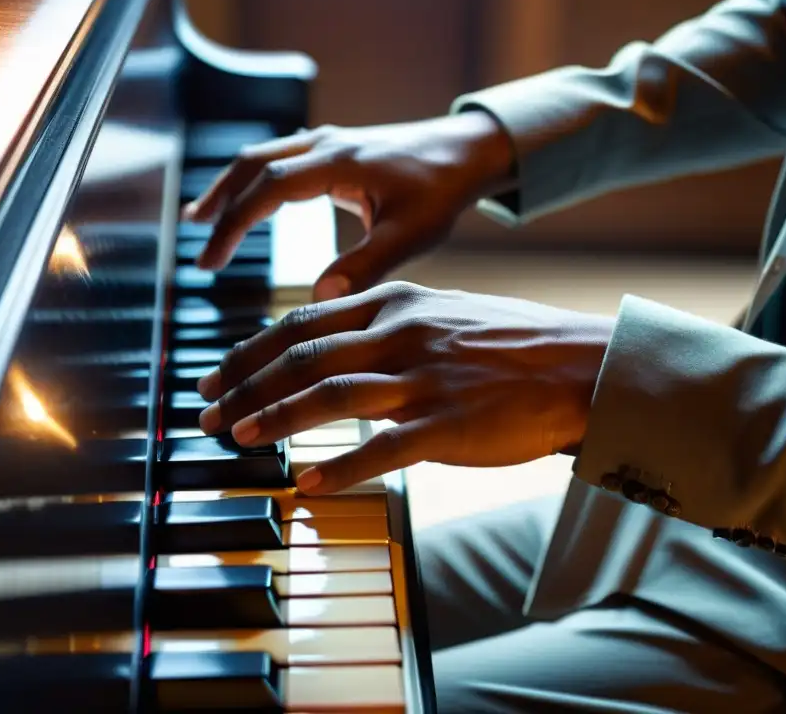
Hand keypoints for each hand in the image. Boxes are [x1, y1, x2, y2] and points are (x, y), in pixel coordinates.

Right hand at [185, 112, 514, 300]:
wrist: (467, 151)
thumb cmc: (442, 192)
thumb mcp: (409, 235)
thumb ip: (365, 265)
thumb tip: (320, 298)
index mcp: (339, 163)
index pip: (267, 189)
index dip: (233, 224)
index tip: (210, 260)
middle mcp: (325, 145)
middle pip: (252, 165)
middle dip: (220, 203)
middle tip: (195, 240)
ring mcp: (327, 142)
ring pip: (262, 158)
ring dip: (230, 186)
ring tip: (201, 218)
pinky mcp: (333, 148)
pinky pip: (280, 159)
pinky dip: (254, 180)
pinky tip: (247, 201)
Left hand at [195, 281, 614, 494]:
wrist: (579, 365)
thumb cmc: (509, 342)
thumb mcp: (441, 311)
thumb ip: (385, 321)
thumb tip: (330, 340)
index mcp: (395, 303)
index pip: (301, 323)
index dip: (249, 352)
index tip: (216, 375)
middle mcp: (401, 333)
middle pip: (302, 358)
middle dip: (244, 387)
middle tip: (206, 412)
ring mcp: (424, 379)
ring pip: (329, 396)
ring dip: (274, 419)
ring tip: (237, 439)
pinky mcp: (448, 424)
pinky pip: (381, 448)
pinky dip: (337, 466)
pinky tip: (306, 482)